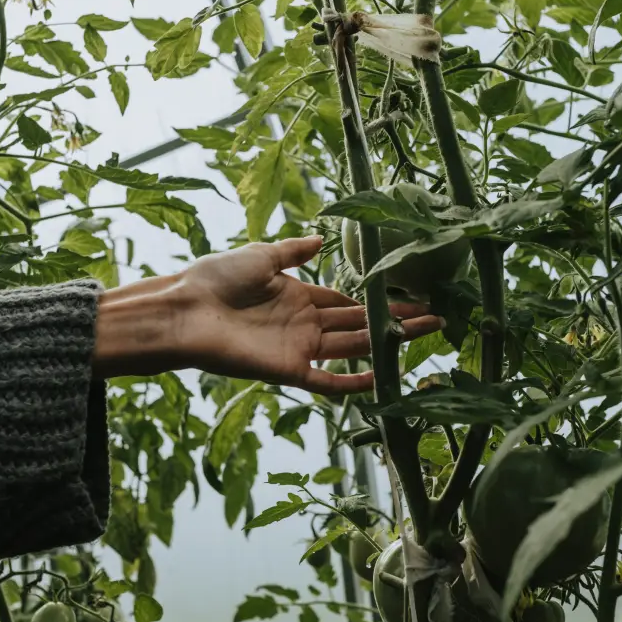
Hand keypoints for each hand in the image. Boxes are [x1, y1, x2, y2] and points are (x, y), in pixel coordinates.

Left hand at [93, 236, 440, 394]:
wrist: (185, 310)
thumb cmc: (215, 279)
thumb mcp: (260, 255)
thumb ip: (294, 251)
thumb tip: (323, 239)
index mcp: (299, 296)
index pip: (348, 301)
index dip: (378, 300)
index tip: (412, 297)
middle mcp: (305, 324)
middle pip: (361, 325)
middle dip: (398, 322)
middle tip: (437, 319)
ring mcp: (300, 349)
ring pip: (355, 348)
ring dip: (389, 344)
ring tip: (426, 336)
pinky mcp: (290, 371)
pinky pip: (329, 382)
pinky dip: (355, 383)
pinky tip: (384, 378)